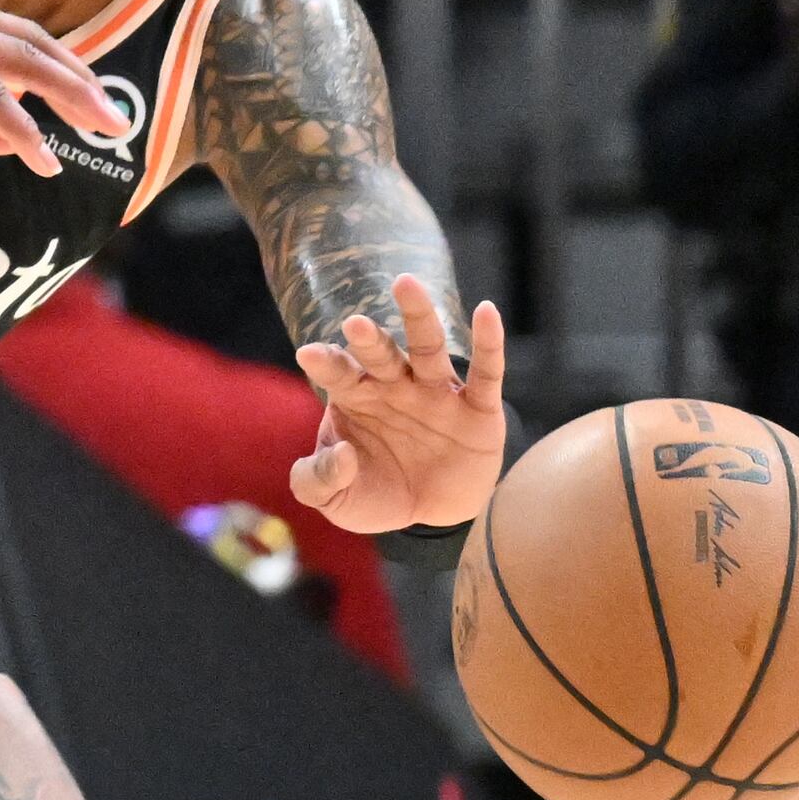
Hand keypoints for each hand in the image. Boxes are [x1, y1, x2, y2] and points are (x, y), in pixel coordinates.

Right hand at [0, 0, 128, 175]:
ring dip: (69, 99)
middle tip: (117, 121)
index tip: (94, 104)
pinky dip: (20, 127)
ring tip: (101, 131)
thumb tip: (15, 138)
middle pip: (31, 44)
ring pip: (19, 63)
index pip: (17, 39)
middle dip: (81, 83)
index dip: (61, 70)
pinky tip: (43, 156)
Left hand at [289, 273, 508, 533]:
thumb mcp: (336, 500)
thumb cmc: (377, 494)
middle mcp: (396, 387)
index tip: (309, 353)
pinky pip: (486, 373)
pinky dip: (489, 343)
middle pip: (382, 355)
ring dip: (418, 318)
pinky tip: (486, 312)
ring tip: (406, 285)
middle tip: (355, 323)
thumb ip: (319, 480)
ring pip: (428, 350)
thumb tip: (340, 453)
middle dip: (369, 339)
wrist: (432, 514)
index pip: (338, 375)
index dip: (326, 364)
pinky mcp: (478, 408)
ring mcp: (437, 393)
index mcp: (357, 399)